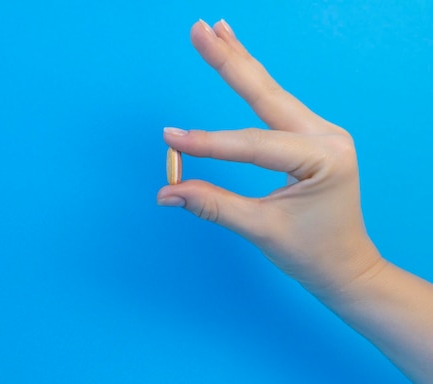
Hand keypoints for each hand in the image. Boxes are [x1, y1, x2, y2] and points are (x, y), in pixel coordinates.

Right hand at [157, 20, 383, 294]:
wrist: (345, 266)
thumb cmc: (312, 253)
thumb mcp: (262, 230)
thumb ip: (213, 205)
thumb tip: (167, 192)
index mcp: (324, 158)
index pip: (253, 145)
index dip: (208, 143)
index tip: (170, 139)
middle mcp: (327, 135)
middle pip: (267, 94)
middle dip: (230, 62)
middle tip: (199, 29)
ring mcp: (321, 132)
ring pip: (271, 92)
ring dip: (240, 63)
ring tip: (216, 32)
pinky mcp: (310, 136)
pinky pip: (275, 105)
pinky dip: (252, 82)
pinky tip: (238, 59)